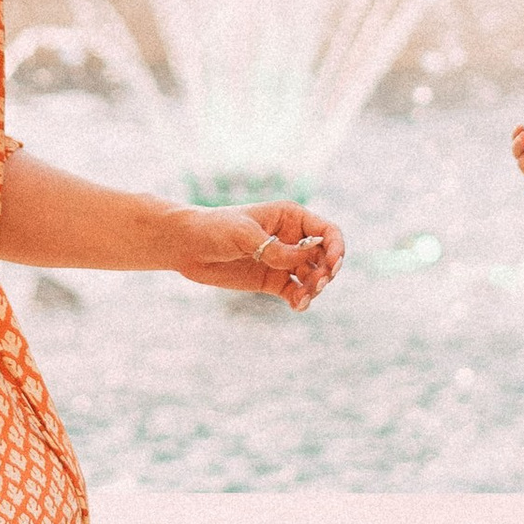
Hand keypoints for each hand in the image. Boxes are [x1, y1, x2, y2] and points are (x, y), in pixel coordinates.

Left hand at [170, 201, 343, 310]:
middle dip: (326, 272)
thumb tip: (305, 260)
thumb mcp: (245, 234)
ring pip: (312, 277)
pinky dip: (301, 300)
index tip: (333, 264)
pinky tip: (298, 305)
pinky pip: (295, 292)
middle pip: (324, 257)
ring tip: (302, 298)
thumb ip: (275, 249)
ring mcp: (283, 261)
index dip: (336, 247)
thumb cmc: (215, 228)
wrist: (187, 245)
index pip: (327, 231)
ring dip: (315, 288)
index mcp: (290, 218)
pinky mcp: (271, 281)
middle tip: (317, 284)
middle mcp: (291, 239)